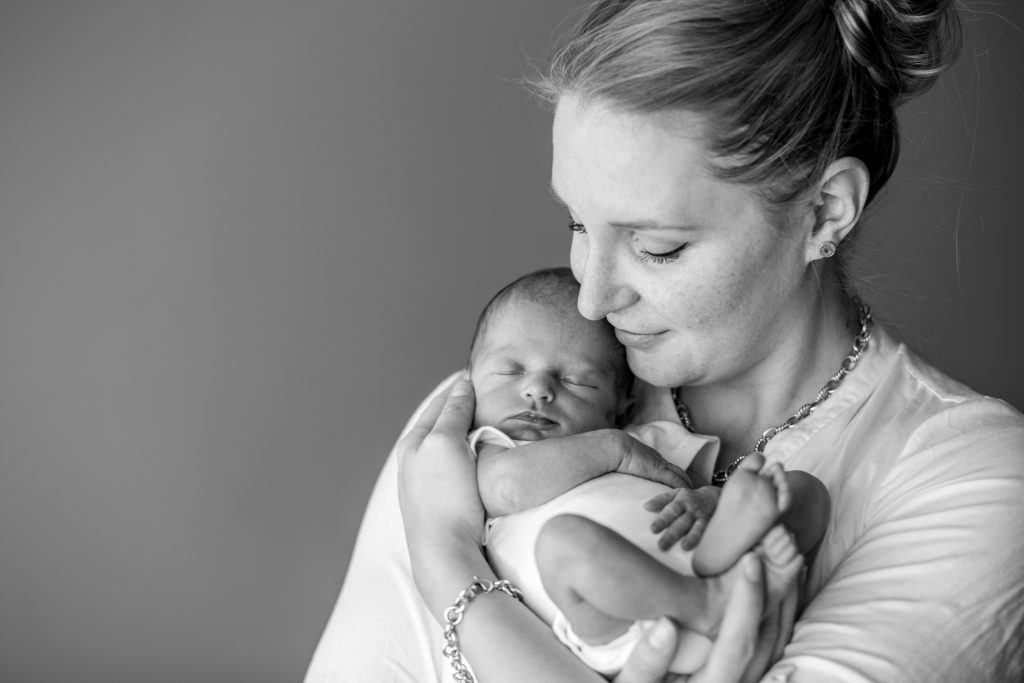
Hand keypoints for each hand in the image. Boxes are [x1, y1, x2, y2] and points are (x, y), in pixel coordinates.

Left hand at [396, 377, 484, 599]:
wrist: (445, 552)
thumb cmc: (444, 497)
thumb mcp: (446, 444)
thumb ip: (453, 412)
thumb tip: (461, 385)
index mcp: (413, 443)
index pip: (439, 403)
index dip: (460, 389)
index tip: (481, 376)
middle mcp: (416, 462)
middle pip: (442, 424)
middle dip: (463, 410)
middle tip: (489, 397)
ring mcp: (429, 484)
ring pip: (451, 448)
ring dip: (468, 435)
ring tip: (491, 424)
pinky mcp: (444, 503)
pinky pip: (459, 469)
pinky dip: (471, 456)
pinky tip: (485, 460)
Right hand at [614, 554, 768, 682]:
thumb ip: (647, 663)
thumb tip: (666, 626)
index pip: (739, 643)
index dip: (748, 600)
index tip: (751, 561)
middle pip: (770, 641)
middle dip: (775, 594)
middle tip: (777, 552)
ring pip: (777, 644)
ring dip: (782, 603)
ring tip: (781, 564)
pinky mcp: (746, 677)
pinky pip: (772, 648)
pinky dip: (777, 617)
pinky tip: (774, 593)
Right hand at [617, 434, 691, 488]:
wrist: (615, 448)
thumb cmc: (614, 454)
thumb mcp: (622, 461)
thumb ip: (626, 467)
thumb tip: (620, 472)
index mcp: (649, 457)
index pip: (666, 467)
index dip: (673, 474)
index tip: (679, 482)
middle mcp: (658, 460)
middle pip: (678, 470)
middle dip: (686, 479)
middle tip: (693, 490)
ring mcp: (660, 465)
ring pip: (681, 475)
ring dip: (687, 485)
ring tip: (693, 495)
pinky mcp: (660, 472)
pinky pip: (676, 481)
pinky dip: (682, 488)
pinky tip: (687, 495)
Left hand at [644, 486, 720, 550]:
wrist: (714, 496)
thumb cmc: (690, 498)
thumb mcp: (675, 494)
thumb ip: (661, 500)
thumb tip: (645, 507)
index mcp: (681, 501)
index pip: (671, 510)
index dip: (663, 520)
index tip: (653, 529)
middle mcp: (692, 510)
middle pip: (682, 522)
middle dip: (672, 534)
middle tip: (661, 545)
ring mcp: (702, 517)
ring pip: (697, 527)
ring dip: (691, 537)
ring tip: (684, 547)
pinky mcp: (712, 525)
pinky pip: (709, 532)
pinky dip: (705, 539)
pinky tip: (700, 548)